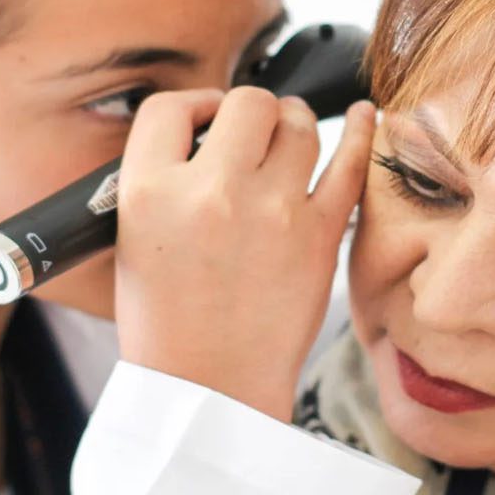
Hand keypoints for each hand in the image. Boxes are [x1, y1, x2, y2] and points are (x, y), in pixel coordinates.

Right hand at [113, 87, 376, 420]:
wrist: (210, 391)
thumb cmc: (167, 325)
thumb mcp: (131, 241)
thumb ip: (163, 180)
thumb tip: (205, 132)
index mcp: (149, 192)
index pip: (169, 108)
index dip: (192, 107)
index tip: (204, 122)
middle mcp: (210, 192)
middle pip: (245, 103)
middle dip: (250, 112)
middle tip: (251, 135)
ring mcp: (270, 211)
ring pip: (297, 123)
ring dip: (293, 124)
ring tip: (288, 141)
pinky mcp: (319, 236)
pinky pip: (350, 162)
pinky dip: (361, 131)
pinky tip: (364, 115)